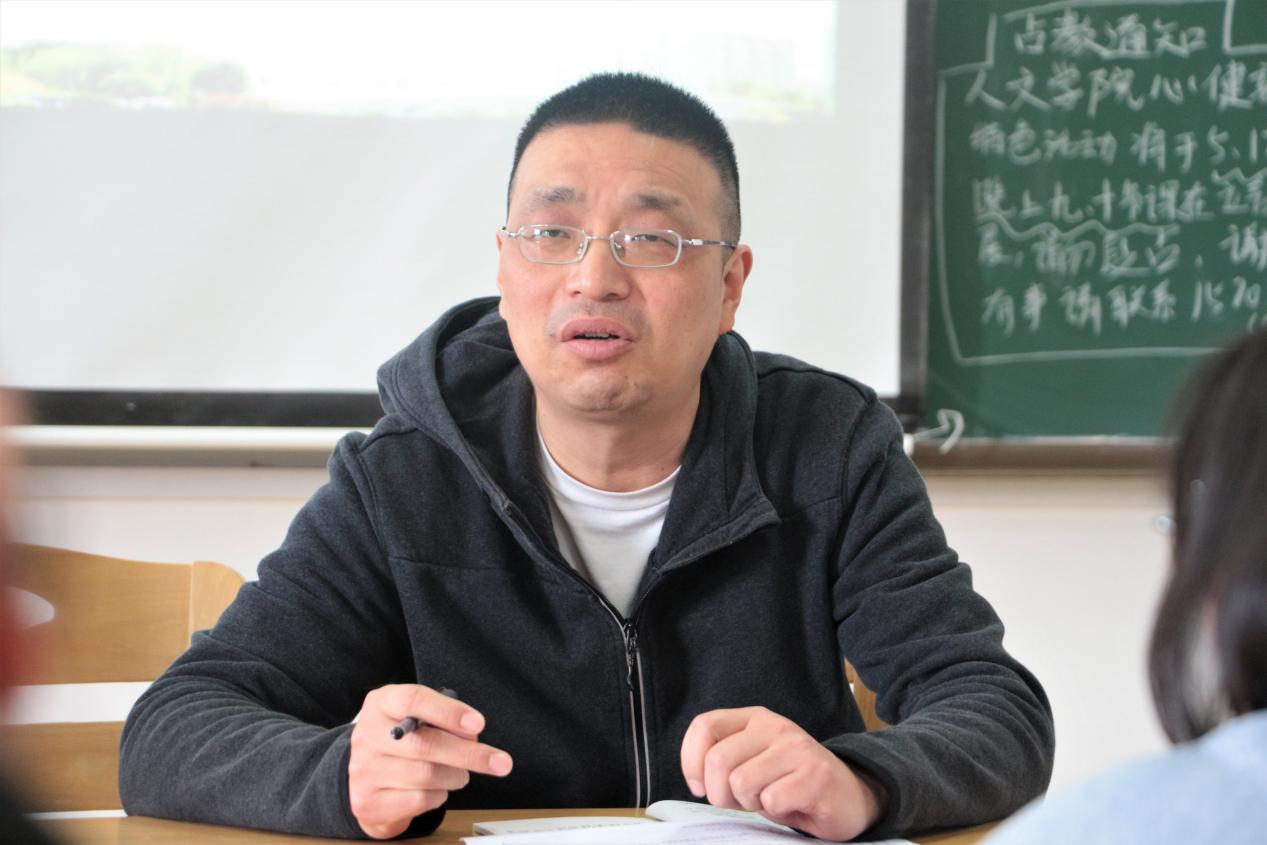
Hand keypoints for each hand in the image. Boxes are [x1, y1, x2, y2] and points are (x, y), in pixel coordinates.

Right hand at [349, 684, 512, 838]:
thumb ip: (440, 719)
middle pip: (425, 744)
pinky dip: (439, 795)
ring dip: (455, 776)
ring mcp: (364, 770)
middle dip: (469, 754)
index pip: (412, 700)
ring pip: (427, 775)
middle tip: (500, 761)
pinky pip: (419, 800)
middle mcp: (368, 735)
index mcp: (381, 704)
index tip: (478, 724)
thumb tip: (472, 735)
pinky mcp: (368, 802)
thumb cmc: (401, 742)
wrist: (364, 779)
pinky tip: (436, 788)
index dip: (449, 711)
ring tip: (459, 772)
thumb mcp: (415, 718)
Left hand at [680, 707, 886, 840]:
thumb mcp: (753, 763)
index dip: (691, 762)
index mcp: (754, 719)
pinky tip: (793, 804)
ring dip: (751, 804)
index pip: (704, 726)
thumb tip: (697, 778)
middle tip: (744, 802)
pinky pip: (772, 801)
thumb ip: (725, 759)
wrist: (849, 797)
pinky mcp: (815, 774)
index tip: (701, 787)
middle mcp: (774, 726)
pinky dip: (777, 812)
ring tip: (772, 799)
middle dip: (721, 795)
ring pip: (741, 783)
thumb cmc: (790, 784)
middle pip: (717, 761)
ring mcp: (796, 747)